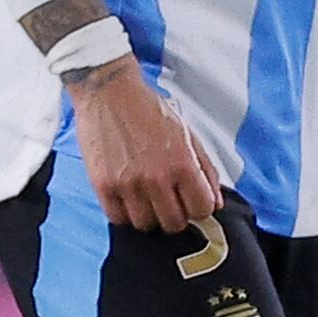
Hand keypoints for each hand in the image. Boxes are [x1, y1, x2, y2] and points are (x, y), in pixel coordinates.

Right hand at [70, 57, 220, 235]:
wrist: (109, 92)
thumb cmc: (148, 110)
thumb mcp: (188, 135)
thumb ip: (206, 170)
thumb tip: (215, 202)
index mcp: (183, 165)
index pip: (202, 210)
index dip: (199, 208)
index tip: (191, 203)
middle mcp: (156, 178)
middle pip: (174, 223)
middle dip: (175, 215)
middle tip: (169, 202)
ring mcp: (127, 184)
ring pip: (146, 224)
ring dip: (149, 215)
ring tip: (146, 199)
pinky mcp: (102, 184)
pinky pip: (117, 218)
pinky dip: (124, 213)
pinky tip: (127, 198)